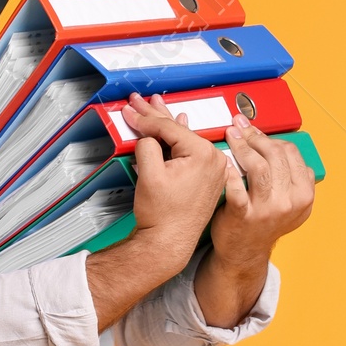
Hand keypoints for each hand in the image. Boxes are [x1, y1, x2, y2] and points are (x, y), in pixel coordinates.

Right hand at [125, 95, 227, 264]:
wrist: (168, 244)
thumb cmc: (163, 217)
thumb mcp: (149, 173)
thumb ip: (147, 145)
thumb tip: (147, 136)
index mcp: (204, 155)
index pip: (170, 128)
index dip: (145, 119)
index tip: (130, 112)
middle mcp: (215, 160)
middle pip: (178, 130)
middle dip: (155, 116)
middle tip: (139, 102)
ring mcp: (213, 170)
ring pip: (184, 140)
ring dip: (166, 126)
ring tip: (154, 108)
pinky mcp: (208, 179)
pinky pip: (190, 153)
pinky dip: (178, 142)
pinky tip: (178, 126)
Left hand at [207, 119, 314, 270]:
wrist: (244, 253)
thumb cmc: (263, 222)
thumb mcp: (291, 202)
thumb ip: (292, 177)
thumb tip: (280, 144)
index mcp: (304, 195)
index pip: (291, 152)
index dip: (271, 137)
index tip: (256, 131)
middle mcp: (289, 202)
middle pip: (275, 155)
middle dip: (255, 136)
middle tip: (240, 127)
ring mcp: (266, 210)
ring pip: (258, 165)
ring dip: (242, 145)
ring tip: (231, 136)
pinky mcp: (242, 215)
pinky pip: (236, 186)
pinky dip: (228, 170)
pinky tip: (222, 161)